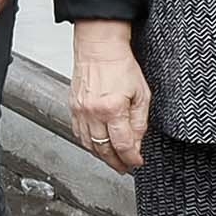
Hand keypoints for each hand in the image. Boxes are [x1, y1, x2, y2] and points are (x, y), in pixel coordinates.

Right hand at [70, 19, 151, 171]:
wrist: (99, 48)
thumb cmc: (120, 65)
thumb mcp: (141, 94)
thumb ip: (139, 121)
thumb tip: (137, 142)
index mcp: (113, 108)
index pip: (123, 145)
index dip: (132, 158)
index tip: (137, 162)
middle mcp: (93, 113)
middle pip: (104, 150)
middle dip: (116, 162)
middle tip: (125, 167)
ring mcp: (80, 111)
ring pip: (89, 145)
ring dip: (102, 156)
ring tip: (113, 159)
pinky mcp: (73, 108)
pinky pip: (79, 134)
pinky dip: (89, 144)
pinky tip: (98, 145)